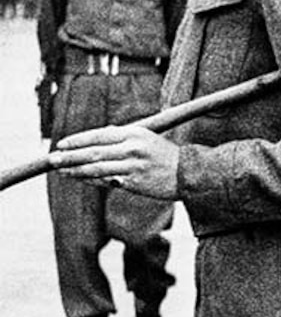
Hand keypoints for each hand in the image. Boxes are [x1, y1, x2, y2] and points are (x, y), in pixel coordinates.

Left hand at [49, 123, 180, 196]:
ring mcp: (133, 166)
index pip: (98, 135)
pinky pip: (107, 181)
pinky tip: (81, 179)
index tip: (61, 144)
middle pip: (93, 152)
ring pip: (97, 168)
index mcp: (134, 133)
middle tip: (52, 159)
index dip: (77, 140)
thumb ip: (122, 139)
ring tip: (61, 171)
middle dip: (69, 156)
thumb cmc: (168, 156)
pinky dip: (92, 180)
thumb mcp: (147, 139)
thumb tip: (96, 141)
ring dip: (76, 170)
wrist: (192, 173)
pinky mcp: (135, 182)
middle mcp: (132, 148)